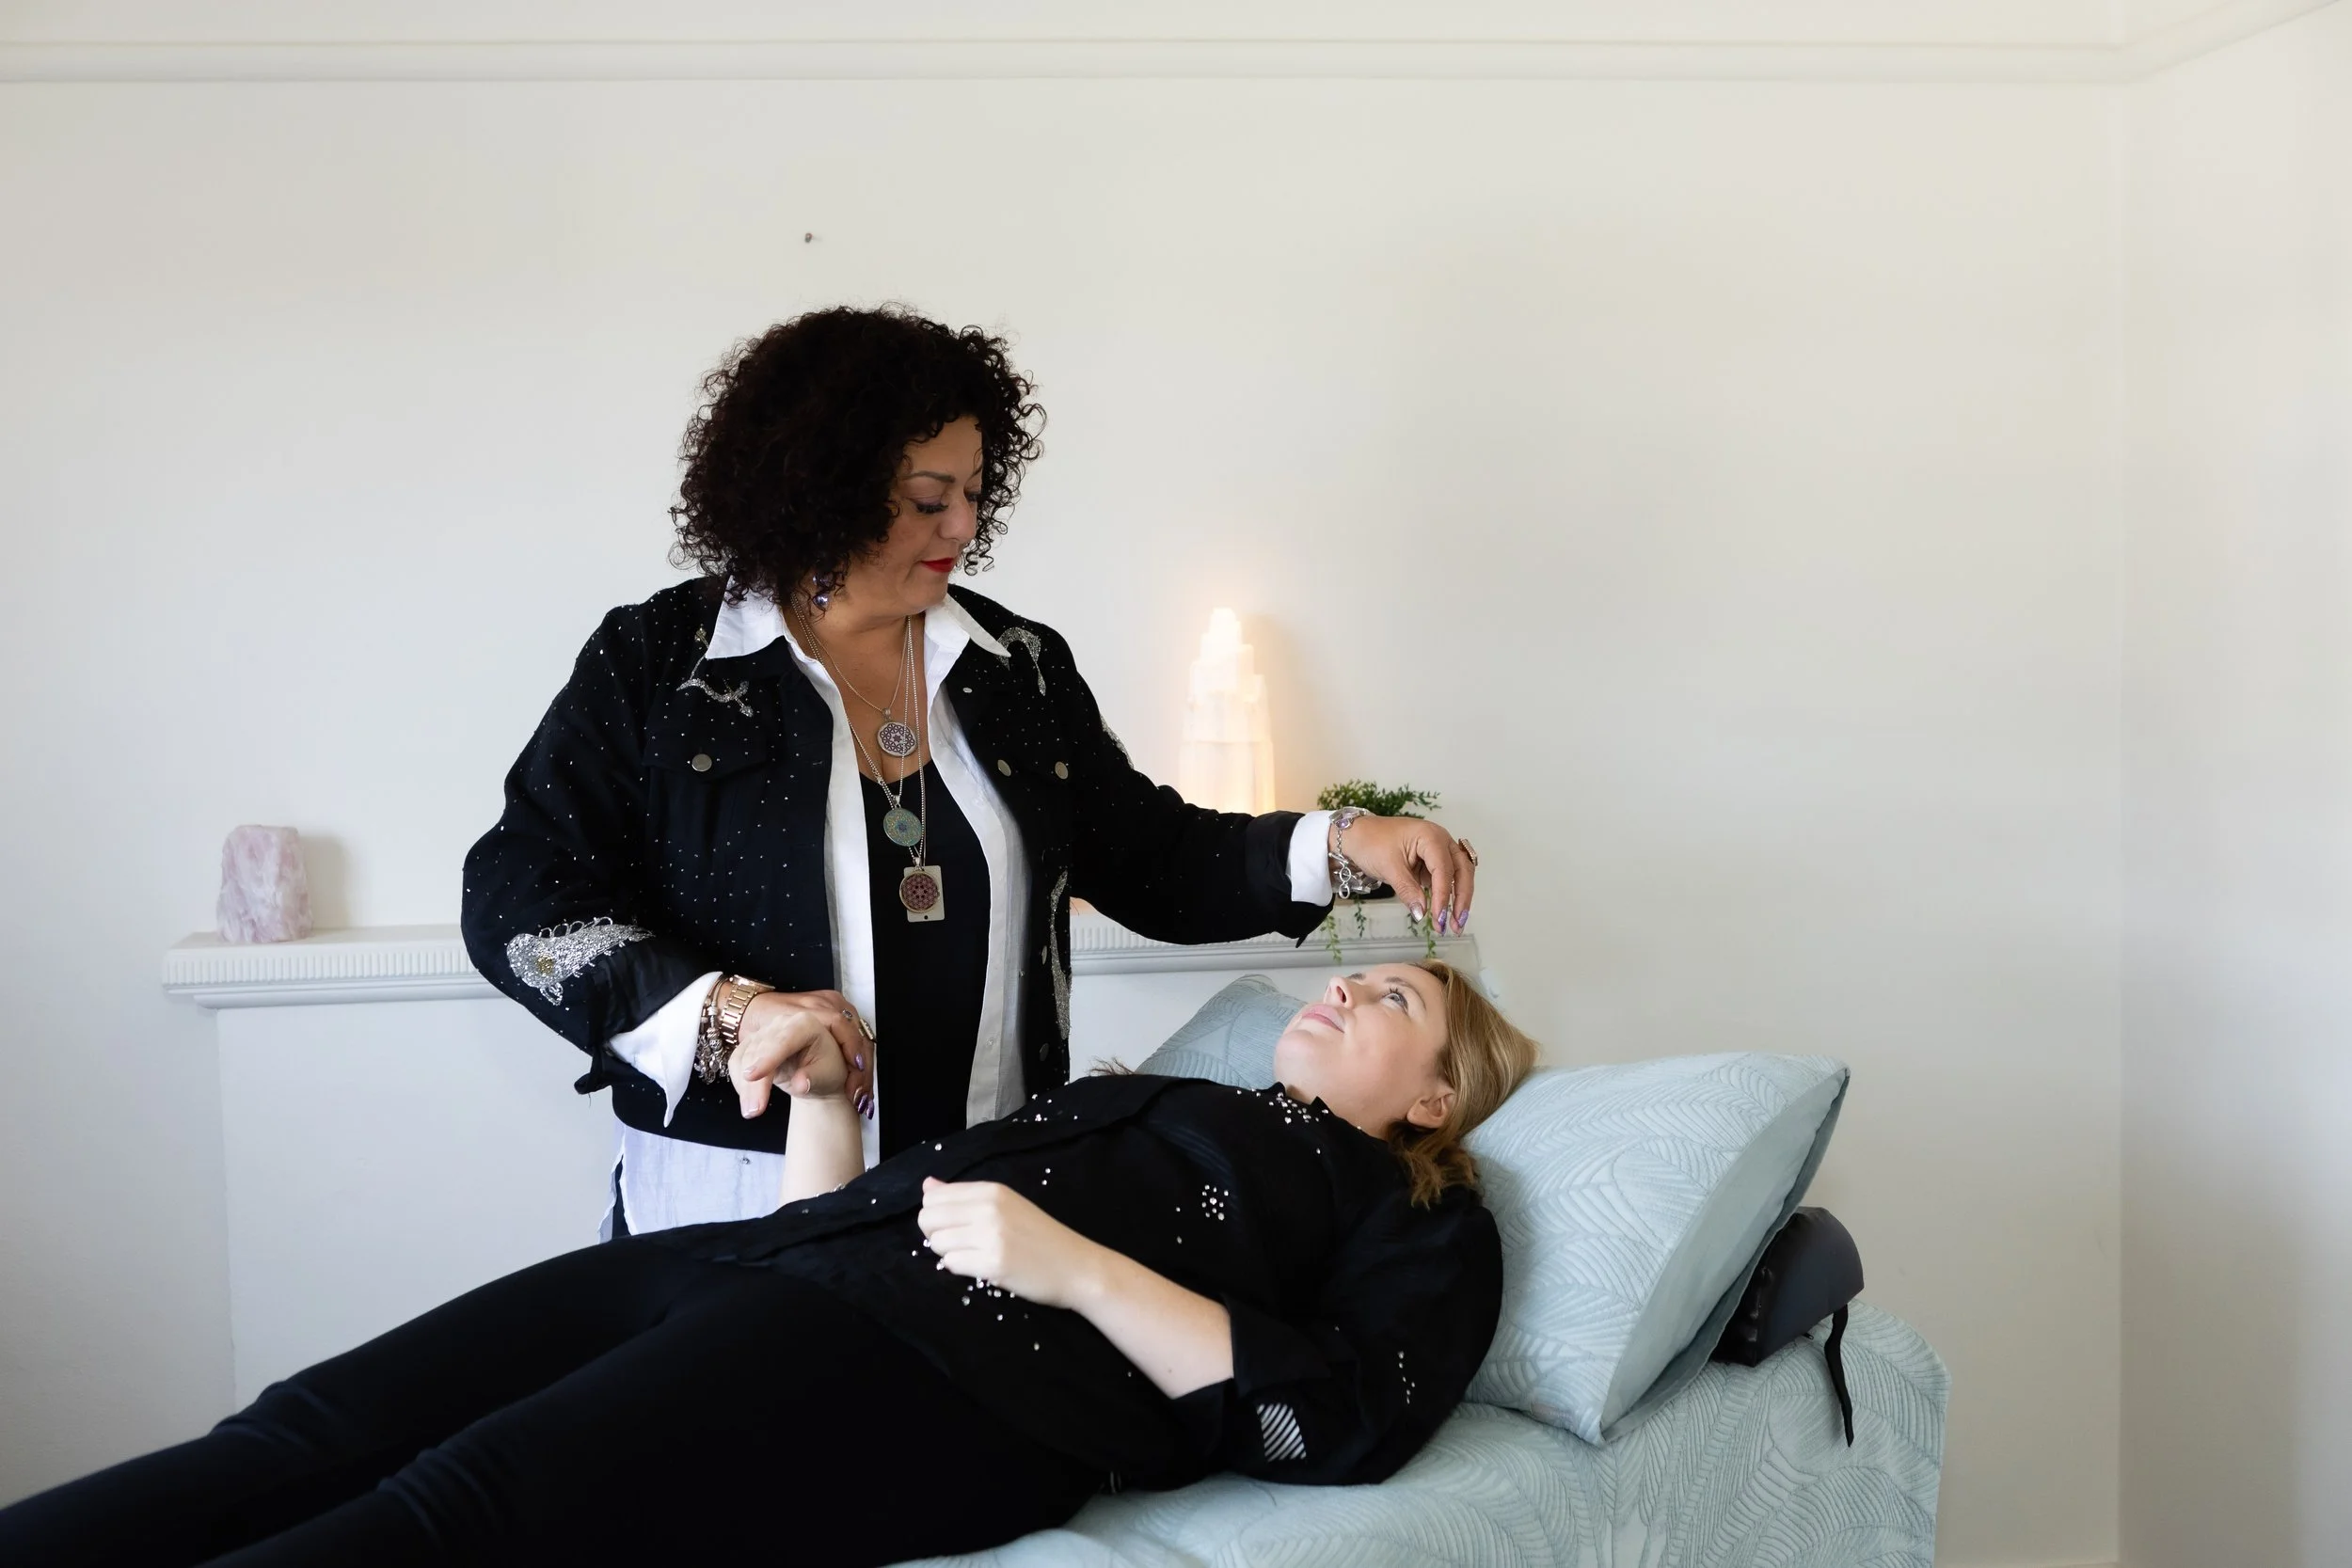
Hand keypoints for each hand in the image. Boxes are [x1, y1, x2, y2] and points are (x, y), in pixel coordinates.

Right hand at [728, 988, 873, 1119]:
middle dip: (754, 1083)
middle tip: (753, 1111)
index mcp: (805, 1024)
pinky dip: (738, 1081)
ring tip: (750, 1112)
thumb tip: (800, 1084)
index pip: (784, 1040)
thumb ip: (814, 1078)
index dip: (767, 1058)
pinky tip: (747, 1100)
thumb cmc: (828, 1070)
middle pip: (761, 1052)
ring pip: (745, 1058)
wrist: (818, 1074)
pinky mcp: (752, 1045)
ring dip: (745, 1087)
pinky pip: (737, 1061)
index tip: (752, 1077)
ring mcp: (765, 1033)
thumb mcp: (828, 1075)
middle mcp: (782, 1023)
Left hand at [917, 1179, 1104, 1310]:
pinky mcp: (993, 1264)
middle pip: (928, 1219)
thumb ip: (964, 1195)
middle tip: (961, 1244)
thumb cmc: (1040, 1236)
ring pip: (937, 1243)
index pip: (934, 1197)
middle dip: (935, 1235)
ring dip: (949, 1253)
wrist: (1076, 1266)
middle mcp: (989, 1208)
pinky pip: (952, 1264)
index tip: (956, 1226)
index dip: (936, 1215)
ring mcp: (991, 1236)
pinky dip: (959, 1268)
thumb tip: (927, 1185)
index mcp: (991, 1190)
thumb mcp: (1005, 1205)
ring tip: (974, 1256)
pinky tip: (980, 1267)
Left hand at [1331, 813, 1479, 933]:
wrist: (1357, 835)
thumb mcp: (1389, 868)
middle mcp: (1441, 840)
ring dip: (1459, 898)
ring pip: (1459, 874)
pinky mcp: (1433, 861)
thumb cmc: (1371, 843)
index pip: (1444, 869)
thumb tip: (1422, 913)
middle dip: (1462, 898)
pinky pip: (1447, 878)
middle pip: (1462, 870)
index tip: (1439, 917)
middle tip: (1457, 924)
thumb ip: (1408, 890)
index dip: (1444, 895)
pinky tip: (1444, 913)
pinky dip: (1448, 895)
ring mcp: (1439, 850)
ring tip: (1455, 924)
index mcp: (1431, 836)